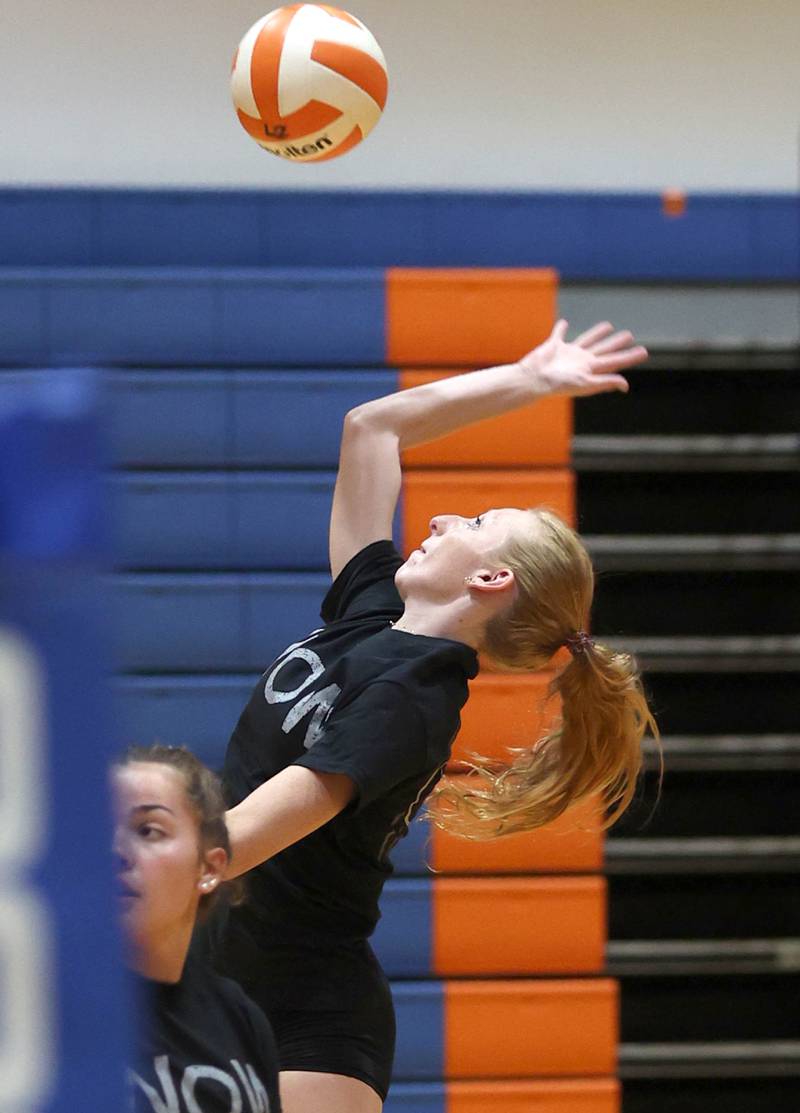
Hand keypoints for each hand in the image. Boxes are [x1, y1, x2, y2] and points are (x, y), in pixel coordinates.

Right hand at [519, 320, 647, 397]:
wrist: (533, 380)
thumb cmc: (558, 384)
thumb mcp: (585, 384)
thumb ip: (605, 382)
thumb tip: (626, 385)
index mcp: (590, 369)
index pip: (615, 361)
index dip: (630, 357)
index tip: (644, 351)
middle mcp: (581, 360)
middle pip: (604, 349)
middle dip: (617, 343)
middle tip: (629, 335)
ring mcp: (568, 353)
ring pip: (587, 339)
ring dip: (597, 333)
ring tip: (607, 326)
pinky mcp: (554, 345)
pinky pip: (559, 334)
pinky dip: (561, 328)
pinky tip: (565, 323)